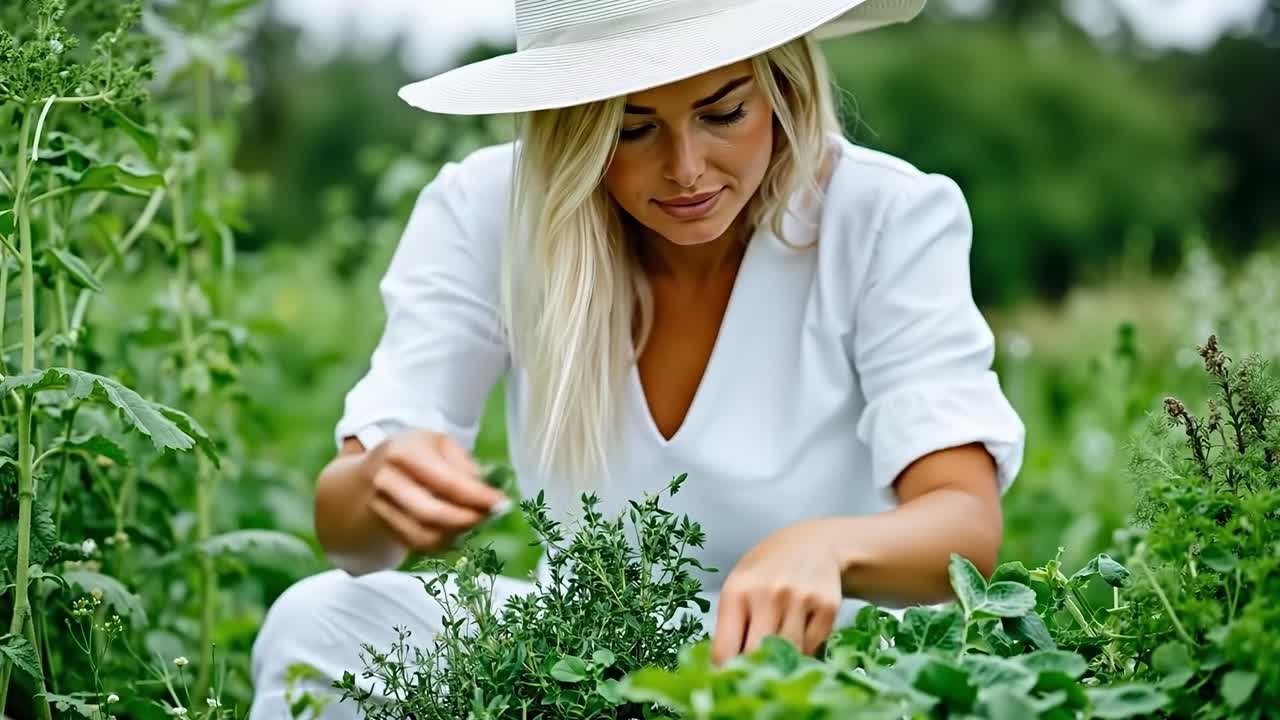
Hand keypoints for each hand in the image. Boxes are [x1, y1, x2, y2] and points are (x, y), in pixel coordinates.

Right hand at [361, 430, 509, 553]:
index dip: (477, 496)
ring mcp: (380, 507)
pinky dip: (444, 542)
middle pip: (432, 513)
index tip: (502, 504)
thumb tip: (489, 490)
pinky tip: (459, 531)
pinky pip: (418, 544)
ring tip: (476, 522)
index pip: (446, 481)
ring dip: (457, 534)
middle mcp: (386, 480)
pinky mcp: (384, 527)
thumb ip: (464, 465)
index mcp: (402, 452)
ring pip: (424, 535)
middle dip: (467, 519)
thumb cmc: (415, 453)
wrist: (371, 472)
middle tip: (490, 516)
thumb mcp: (439, 444)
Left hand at [711, 521, 843, 665]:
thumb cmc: (767, 570)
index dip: (724, 674)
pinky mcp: (827, 607)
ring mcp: (800, 600)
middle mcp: (768, 595)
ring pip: (787, 656)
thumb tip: (721, 672)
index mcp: (737, 591)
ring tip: (778, 656)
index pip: (725, 650)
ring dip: (782, 663)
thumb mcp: (739, 586)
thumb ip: (730, 625)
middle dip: (753, 672)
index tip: (727, 685)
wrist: (813, 544)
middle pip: (756, 657)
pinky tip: (800, 637)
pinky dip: (805, 652)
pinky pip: (812, 649)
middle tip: (754, 679)